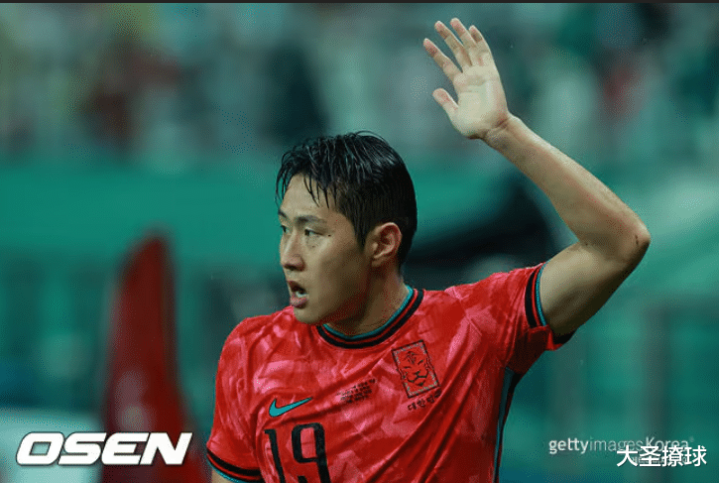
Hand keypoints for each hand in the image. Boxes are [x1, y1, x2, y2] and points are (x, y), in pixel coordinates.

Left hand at [424, 18, 509, 140]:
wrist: (491, 129)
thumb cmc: (474, 127)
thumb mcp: (454, 115)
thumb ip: (446, 102)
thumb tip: (435, 91)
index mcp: (461, 86)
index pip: (446, 64)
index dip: (436, 53)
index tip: (426, 42)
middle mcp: (470, 76)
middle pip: (457, 52)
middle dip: (447, 38)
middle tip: (437, 24)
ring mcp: (480, 73)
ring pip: (469, 48)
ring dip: (461, 34)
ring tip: (452, 21)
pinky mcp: (490, 72)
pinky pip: (484, 52)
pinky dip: (478, 40)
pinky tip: (471, 29)